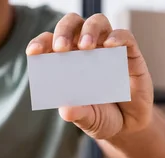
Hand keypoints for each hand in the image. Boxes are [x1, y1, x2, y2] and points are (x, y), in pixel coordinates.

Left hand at [26, 13, 153, 138]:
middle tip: (61, 48)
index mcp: (67, 60)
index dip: (40, 43)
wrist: (128, 127)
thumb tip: (66, 110)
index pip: (50, 43)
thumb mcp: (88, 119)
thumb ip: (78, 114)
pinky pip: (124, 36)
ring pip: (97, 22)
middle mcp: (86, 49)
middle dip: (64, 31)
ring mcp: (108, 49)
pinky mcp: (130, 54)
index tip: (33, 52)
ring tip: (86, 46)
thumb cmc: (101, 117)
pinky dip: (117, 37)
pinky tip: (110, 45)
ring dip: (89, 30)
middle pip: (72, 24)